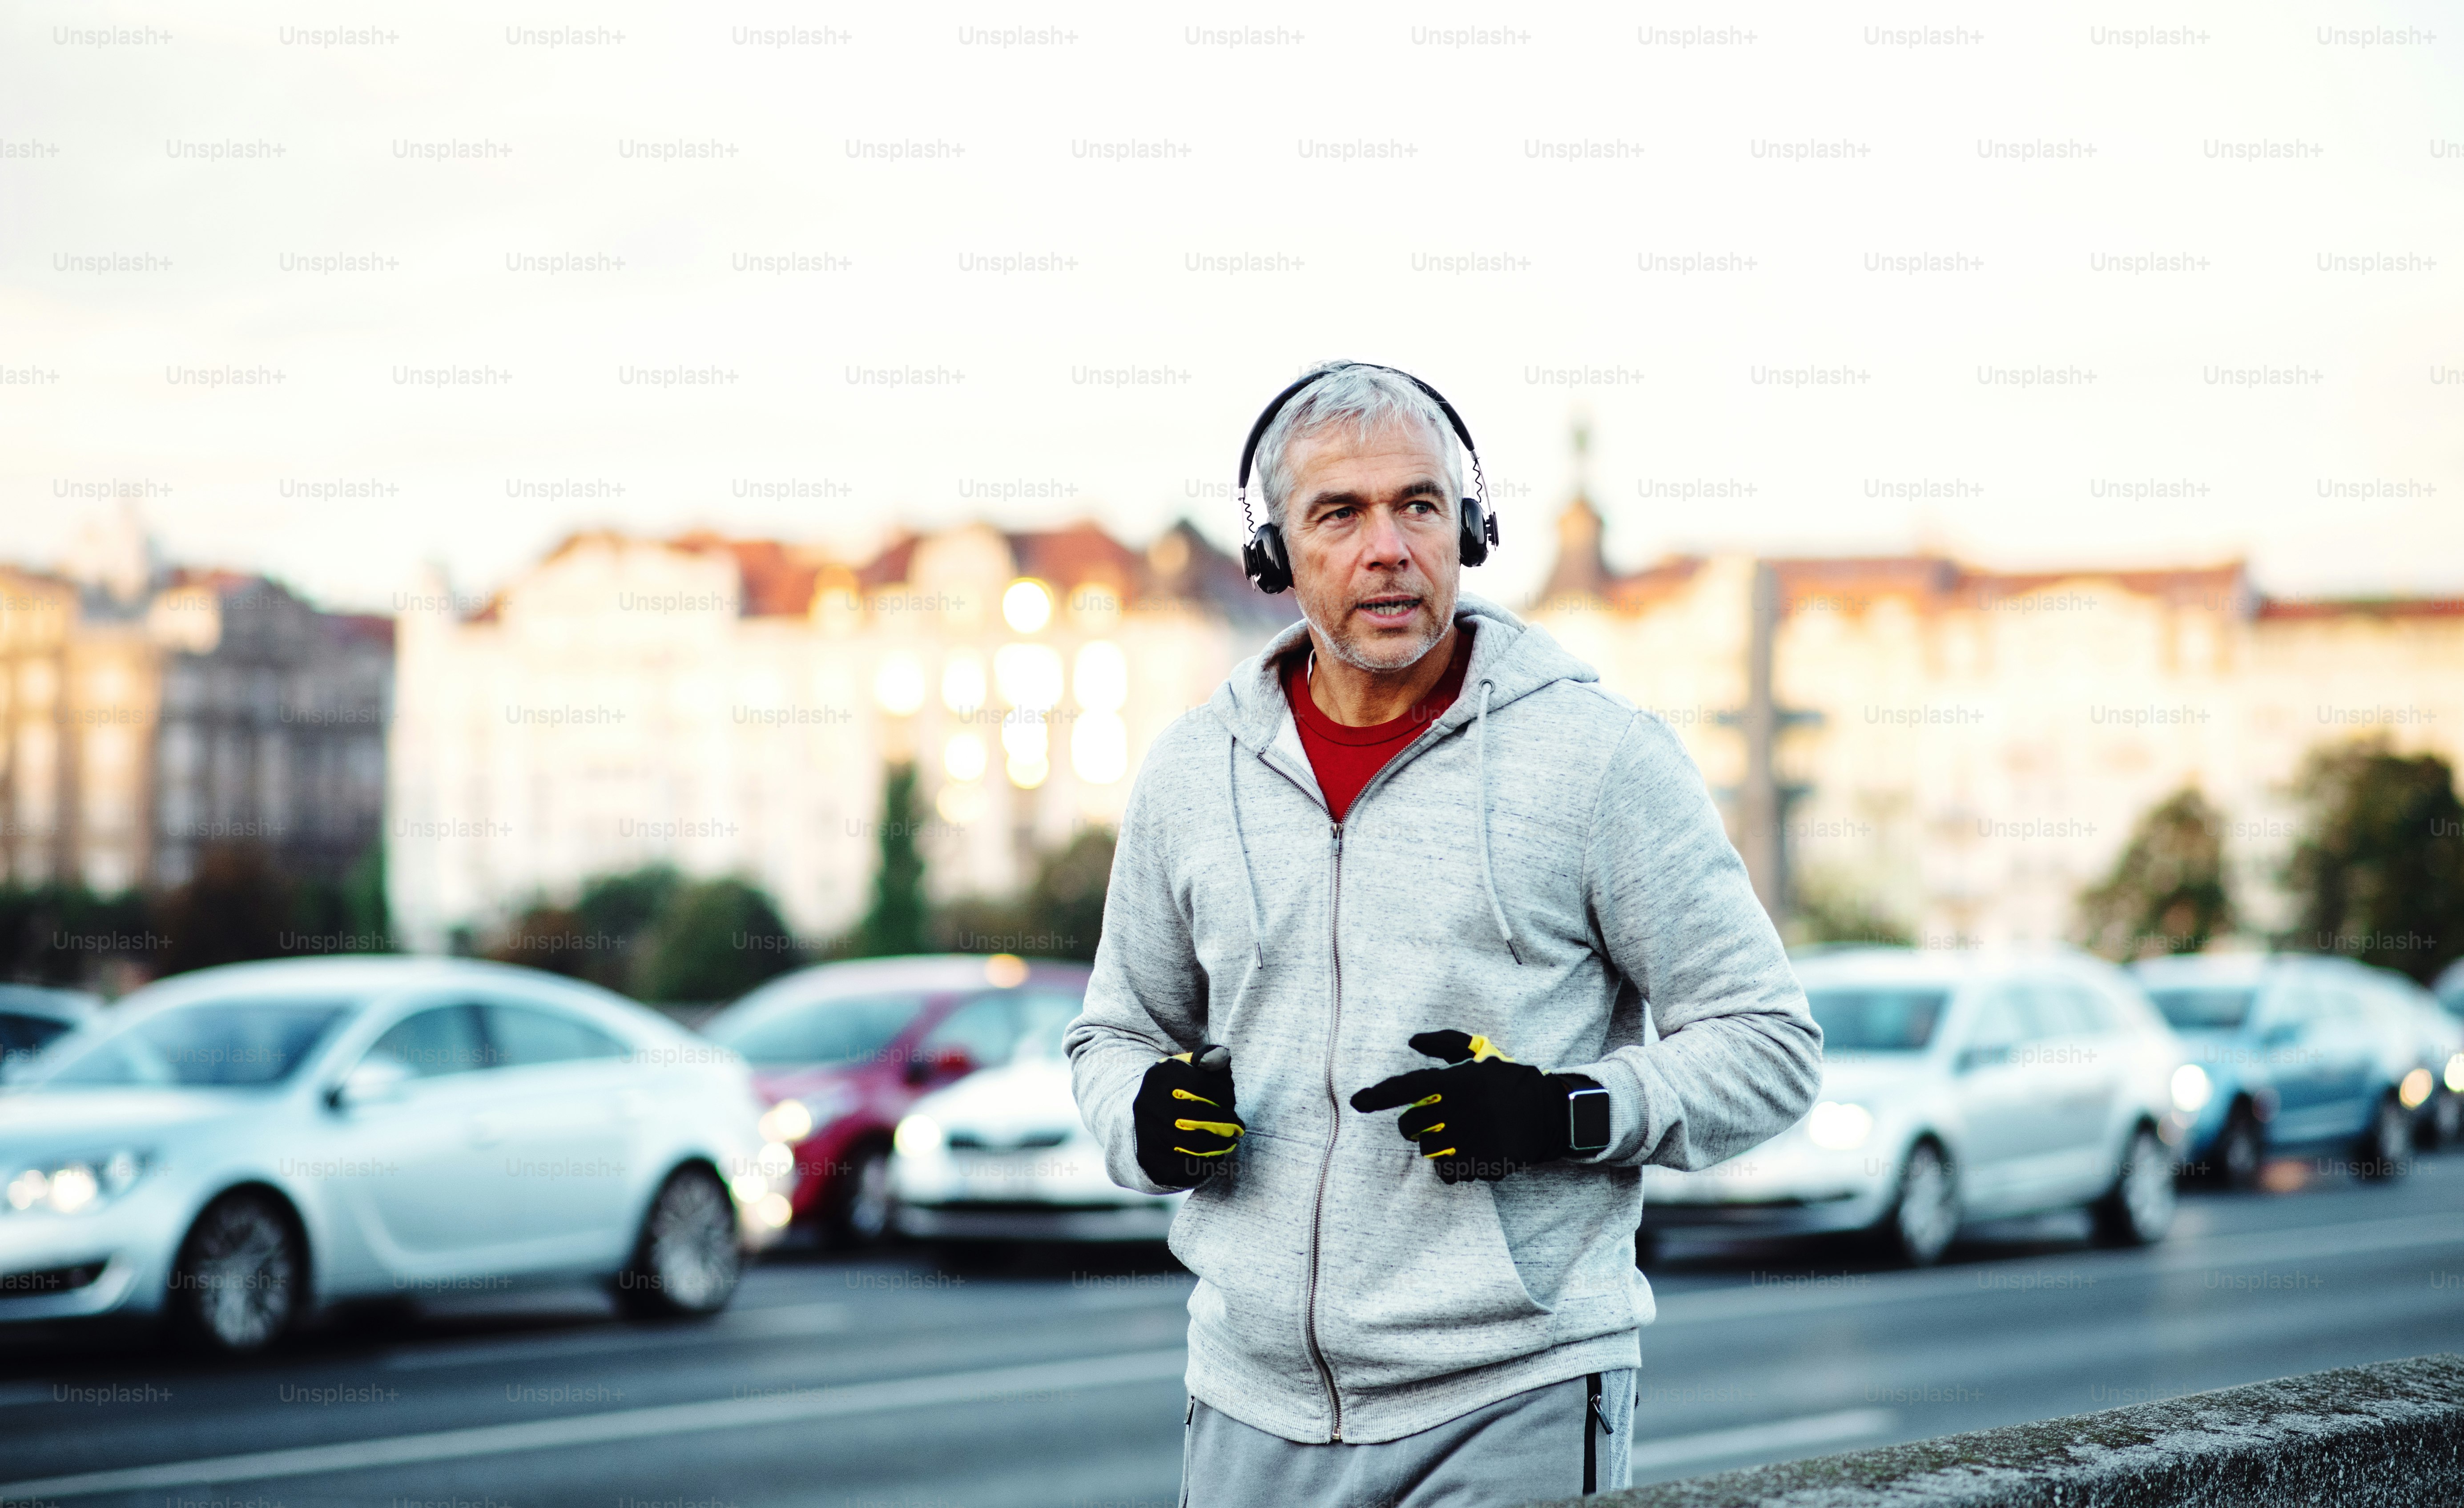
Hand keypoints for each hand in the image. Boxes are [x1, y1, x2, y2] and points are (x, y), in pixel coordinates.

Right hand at [1133, 1044, 1242, 1189]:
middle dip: (1227, 1122)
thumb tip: (1223, 1056)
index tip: (1231, 1101)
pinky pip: (1186, 1165)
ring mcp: (1146, 1132)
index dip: (1225, 1094)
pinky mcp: (1149, 1157)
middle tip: (1238, 1127)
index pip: (1202, 1083)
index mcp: (1158, 1076)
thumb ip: (1209, 1061)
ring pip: (1195, 1143)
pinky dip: (1206, 1163)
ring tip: (1230, 1142)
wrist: (1140, 1122)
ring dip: (1220, 1144)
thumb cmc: (1174, 1094)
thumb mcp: (1187, 1070)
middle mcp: (1148, 1102)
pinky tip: (1215, 1157)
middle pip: (1200, 1115)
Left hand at [1349, 1030, 1586, 1183]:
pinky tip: (1465, 1155)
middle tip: (1427, 1123)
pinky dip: (1450, 1168)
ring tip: (1453, 1137)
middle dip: (1412, 1126)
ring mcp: (1471, 1138)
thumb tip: (1412, 1040)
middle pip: (1412, 1126)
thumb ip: (1445, 1044)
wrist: (1551, 1112)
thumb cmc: (1510, 1080)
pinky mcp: (1483, 1162)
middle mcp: (1461, 1109)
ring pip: (1428, 1151)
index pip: (1408, 1087)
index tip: (1356, 1102)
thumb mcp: (1482, 1052)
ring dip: (1433, 1147)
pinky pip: (1448, 1172)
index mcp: (1457, 1080)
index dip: (1379, 1095)